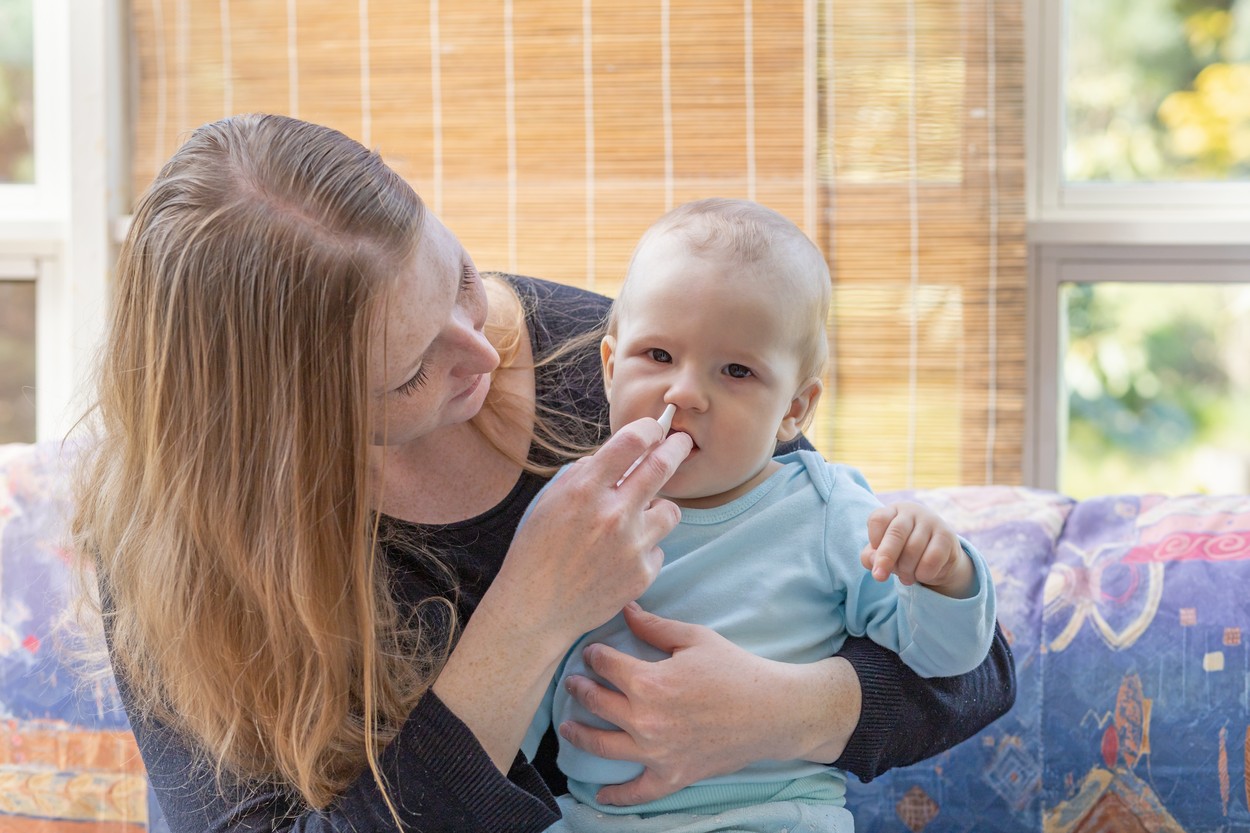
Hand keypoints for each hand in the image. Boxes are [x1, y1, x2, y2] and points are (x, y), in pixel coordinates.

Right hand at [494, 416, 692, 643]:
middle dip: (676, 449)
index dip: (649, 429)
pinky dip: (645, 548)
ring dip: (659, 507)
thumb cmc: (536, 552)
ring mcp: (632, 546)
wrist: (535, 610)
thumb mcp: (550, 502)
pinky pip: (658, 548)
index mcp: (585, 491)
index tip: (655, 429)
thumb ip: (584, 475)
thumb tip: (619, 457)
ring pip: (670, 511)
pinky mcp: (643, 574)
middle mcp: (613, 515)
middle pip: (661, 468)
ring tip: (641, 516)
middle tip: (682, 442)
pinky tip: (620, 557)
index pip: (631, 442)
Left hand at [557, 603, 858, 805]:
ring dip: (580, 735)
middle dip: (580, 689)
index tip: (591, 653)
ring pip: (603, 746)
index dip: (594, 655)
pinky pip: (637, 792)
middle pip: (597, 703)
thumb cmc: (736, 670)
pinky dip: (617, 796)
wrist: (772, 712)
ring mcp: (656, 753)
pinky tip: (601, 794)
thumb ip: (654, 626)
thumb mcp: (694, 639)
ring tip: (568, 727)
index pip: (605, 665)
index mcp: (649, 682)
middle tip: (573, 683)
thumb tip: (625, 608)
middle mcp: (645, 720)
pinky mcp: (672, 776)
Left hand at [860, 502, 974, 597]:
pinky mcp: (947, 536)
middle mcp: (912, 512)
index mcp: (893, 511)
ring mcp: (931, 522)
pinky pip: (931, 559)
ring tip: (906, 577)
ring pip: (913, 549)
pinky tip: (921, 575)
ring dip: (906, 570)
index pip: (878, 519)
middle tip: (879, 576)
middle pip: (896, 533)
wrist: (940, 557)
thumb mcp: (883, 552)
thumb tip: (873, 562)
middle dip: (886, 557)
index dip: (874, 538)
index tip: (875, 554)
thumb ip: (871, 557)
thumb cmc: (903, 551)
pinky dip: (923, 573)